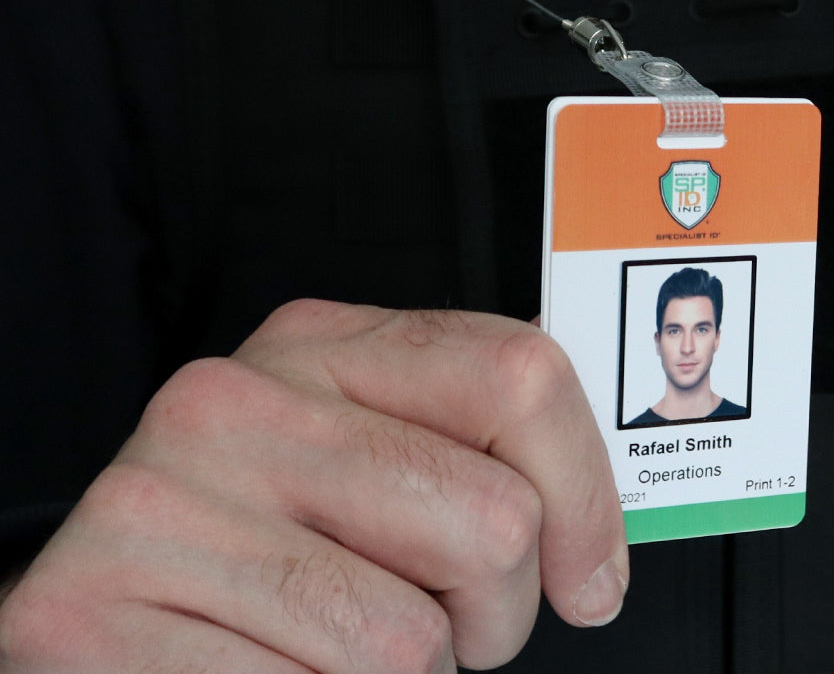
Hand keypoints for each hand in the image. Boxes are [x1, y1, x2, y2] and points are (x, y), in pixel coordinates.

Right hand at [0, 302, 627, 670]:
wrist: (93, 606)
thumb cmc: (256, 535)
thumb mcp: (362, 450)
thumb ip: (463, 448)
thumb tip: (592, 544)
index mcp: (318, 342)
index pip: (518, 374)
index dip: (586, 492)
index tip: (587, 573)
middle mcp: (236, 399)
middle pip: (493, 517)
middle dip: (494, 610)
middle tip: (441, 620)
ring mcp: (160, 499)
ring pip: (411, 640)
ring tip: (339, 646)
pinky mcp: (92, 613)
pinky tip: (273, 670)